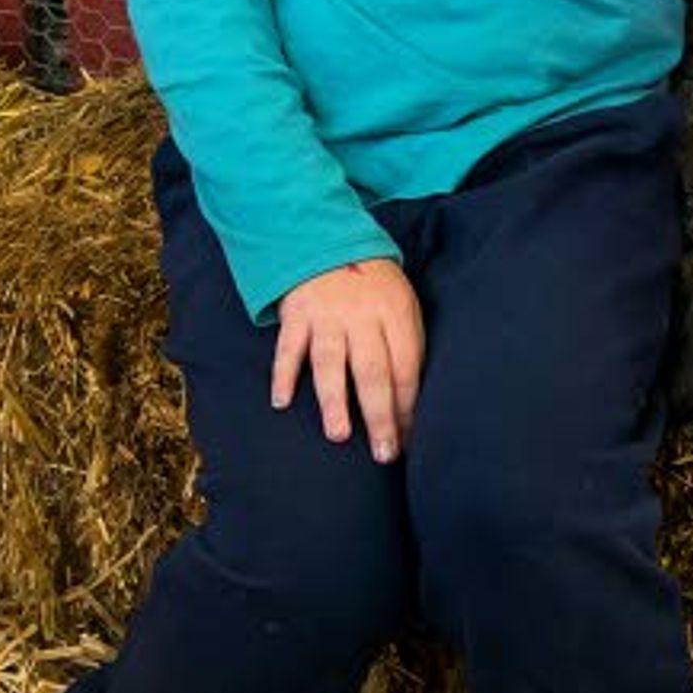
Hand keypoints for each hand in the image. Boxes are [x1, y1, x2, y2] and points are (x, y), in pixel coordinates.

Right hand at [271, 257, 423, 460]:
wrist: (326, 240)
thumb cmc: (371, 284)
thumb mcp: (401, 303)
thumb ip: (406, 344)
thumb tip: (411, 402)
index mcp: (395, 313)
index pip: (406, 367)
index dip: (407, 407)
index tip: (408, 440)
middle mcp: (361, 315)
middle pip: (373, 371)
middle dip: (379, 416)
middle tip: (383, 453)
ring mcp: (327, 315)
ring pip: (331, 362)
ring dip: (334, 400)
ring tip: (338, 435)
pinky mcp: (297, 313)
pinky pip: (288, 347)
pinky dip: (283, 374)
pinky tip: (281, 401)